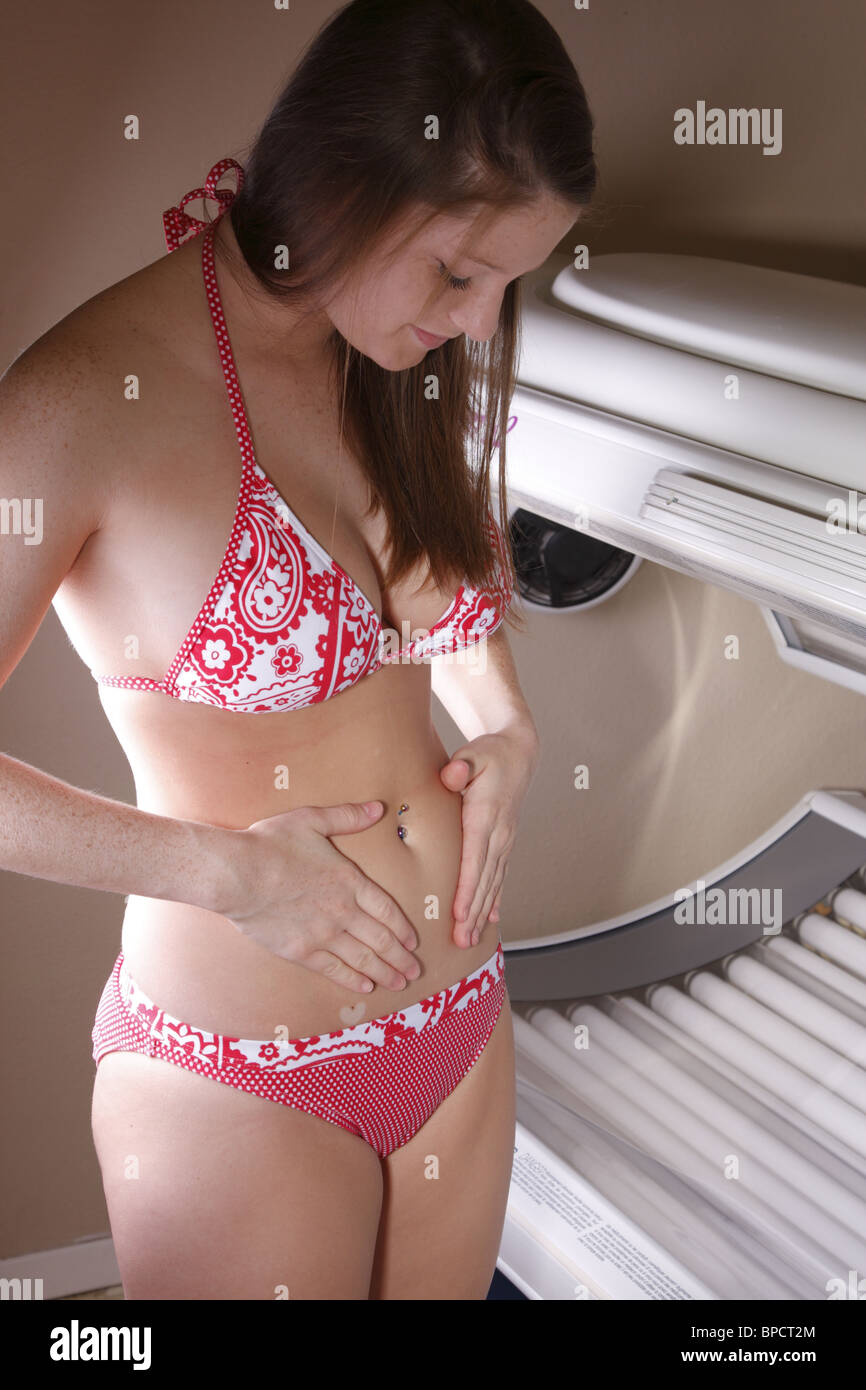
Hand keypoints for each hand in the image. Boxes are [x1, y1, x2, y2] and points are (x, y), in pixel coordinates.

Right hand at [223, 801, 420, 993]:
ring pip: (363, 959)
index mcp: (349, 881)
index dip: (403, 928)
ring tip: (400, 984)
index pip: (387, 910)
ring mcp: (323, 934)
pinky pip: (335, 970)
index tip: (413, 942)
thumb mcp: (312, 820)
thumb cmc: (270, 844)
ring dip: (385, 973)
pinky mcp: (301, 951)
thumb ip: (347, 817)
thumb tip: (377, 808)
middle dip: (401, 958)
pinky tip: (366, 988)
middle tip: (415, 972)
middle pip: (382, 940)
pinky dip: (353, 980)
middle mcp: (343, 911)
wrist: (237, 874)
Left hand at [439, 724, 539, 947]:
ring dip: (481, 912)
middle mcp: (499, 833)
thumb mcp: (474, 753)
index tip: (458, 914)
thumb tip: (452, 776)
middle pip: (483, 880)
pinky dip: (494, 897)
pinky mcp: (505, 841)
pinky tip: (491, 918)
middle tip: (460, 941)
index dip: (466, 889)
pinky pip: (500, 874)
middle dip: (472, 912)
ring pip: (492, 883)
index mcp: (486, 816)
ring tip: (469, 939)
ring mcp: (505, 839)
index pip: (474, 859)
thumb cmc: (490, 753)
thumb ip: (461, 767)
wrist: (519, 752)